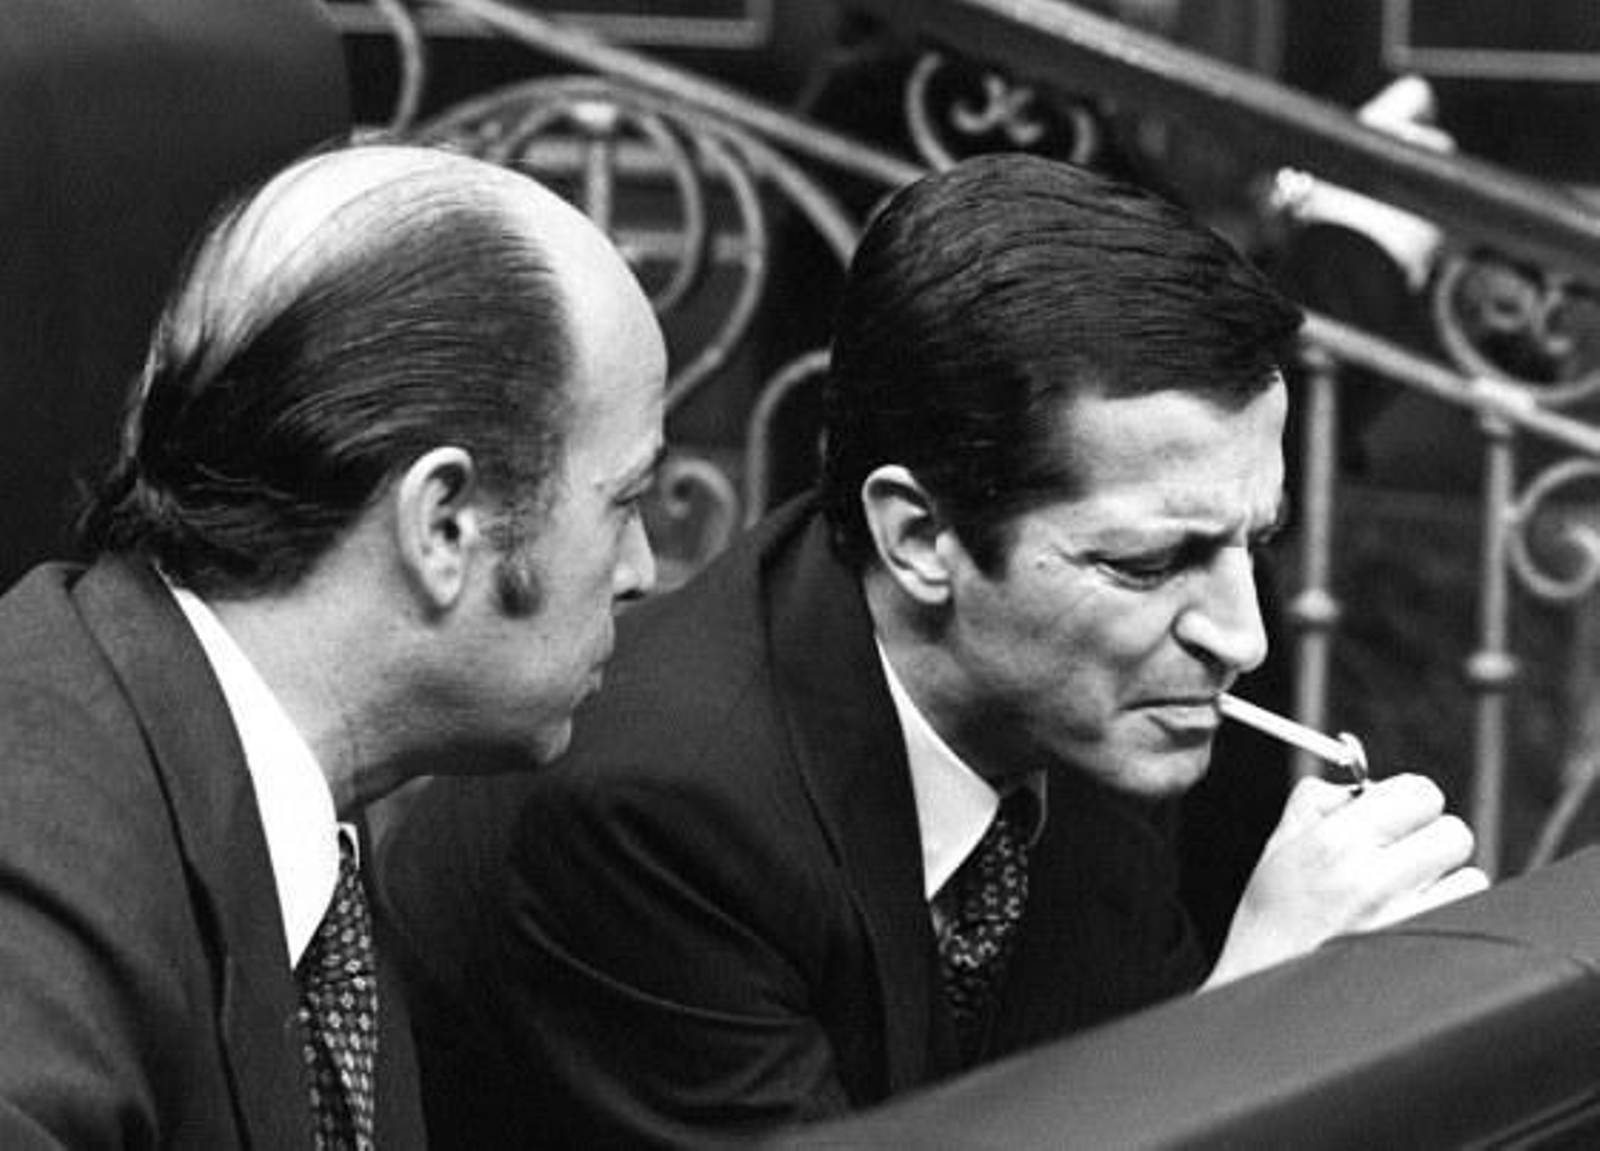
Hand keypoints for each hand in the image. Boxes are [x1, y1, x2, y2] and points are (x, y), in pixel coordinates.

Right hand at [1203, 772, 1488, 988]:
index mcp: (1333, 841)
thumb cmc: (1272, 921)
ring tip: (1404, 898)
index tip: (1397, 820)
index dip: (1409, 803)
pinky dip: (1450, 912)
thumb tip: (1359, 785)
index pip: (1419, 791)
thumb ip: (1316, 801)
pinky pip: (1469, 911)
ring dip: (1443, 880)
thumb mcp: (1278, 847)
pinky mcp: (1423, 948)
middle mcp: (1371, 875)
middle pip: (1453, 831)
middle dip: (1430, 840)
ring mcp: (1402, 918)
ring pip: (1468, 872)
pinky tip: (1415, 922)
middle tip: (1403, 858)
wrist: (1266, 994)